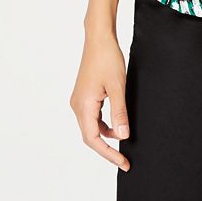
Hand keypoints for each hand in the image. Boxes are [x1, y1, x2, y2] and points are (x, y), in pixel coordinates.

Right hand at [70, 31, 130, 171]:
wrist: (99, 38)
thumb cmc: (107, 58)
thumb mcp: (118, 86)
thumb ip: (119, 113)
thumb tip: (122, 136)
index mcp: (83, 106)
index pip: (94, 139)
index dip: (108, 153)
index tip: (123, 162)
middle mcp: (77, 105)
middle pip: (90, 135)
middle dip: (107, 148)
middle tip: (124, 159)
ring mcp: (80, 100)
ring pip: (91, 126)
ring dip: (106, 135)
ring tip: (123, 141)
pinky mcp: (84, 95)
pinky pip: (93, 116)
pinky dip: (104, 123)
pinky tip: (116, 123)